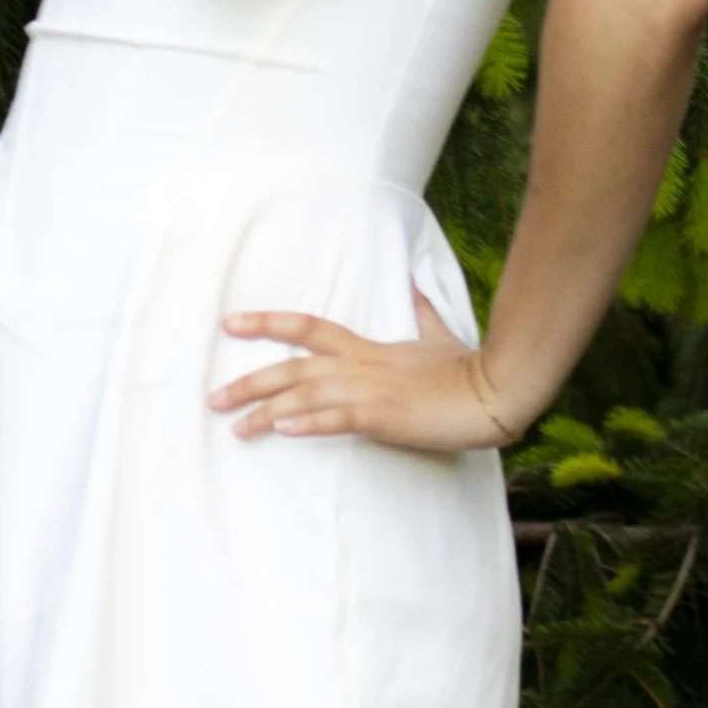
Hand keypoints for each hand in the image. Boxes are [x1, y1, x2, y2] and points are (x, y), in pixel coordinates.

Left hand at [211, 291, 519, 453]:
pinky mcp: (384, 415)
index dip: (267, 322)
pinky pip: (338, 417)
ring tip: (236, 427)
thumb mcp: (439, 335)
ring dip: (266, 410)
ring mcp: (370, 389)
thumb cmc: (467, 369)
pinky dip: (308, 421)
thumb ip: (421, 310)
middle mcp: (360, 365)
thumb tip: (415, 279)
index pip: (307, 327)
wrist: (495, 390)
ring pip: (306, 394)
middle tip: (212, 398)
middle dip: (249, 382)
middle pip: (292, 366)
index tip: (230, 324)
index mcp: (367, 348)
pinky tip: (282, 428)